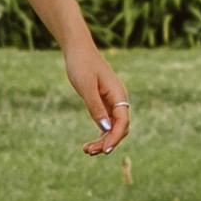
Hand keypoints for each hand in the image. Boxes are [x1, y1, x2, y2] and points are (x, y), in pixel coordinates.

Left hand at [63, 35, 129, 155]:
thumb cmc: (81, 64)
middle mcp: (118, 99)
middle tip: (89, 151)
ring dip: (102, 140)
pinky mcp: (103, 102)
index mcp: (118, 94)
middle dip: (107, 142)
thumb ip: (95, 107)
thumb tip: (106, 129)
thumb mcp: (86, 87)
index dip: (115, 138)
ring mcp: (111, 102)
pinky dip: (99, 133)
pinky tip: (89, 143)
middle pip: (119, 128)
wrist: (77, 49)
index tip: (104, 150)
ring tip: (86, 150)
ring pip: (112, 128)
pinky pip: (106, 123)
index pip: (122, 122)